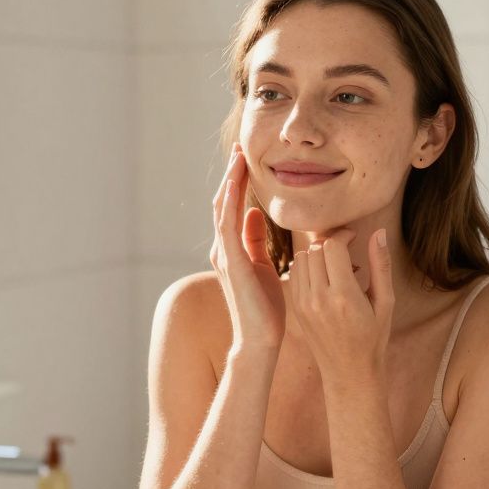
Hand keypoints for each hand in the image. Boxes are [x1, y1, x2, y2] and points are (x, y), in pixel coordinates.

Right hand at [210, 145, 285, 350]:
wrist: (260, 340)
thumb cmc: (266, 309)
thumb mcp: (264, 265)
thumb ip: (256, 240)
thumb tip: (256, 213)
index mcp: (231, 250)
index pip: (233, 208)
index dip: (238, 183)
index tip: (246, 159)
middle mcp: (222, 249)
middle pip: (224, 202)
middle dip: (231, 175)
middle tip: (240, 148)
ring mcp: (223, 255)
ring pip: (223, 208)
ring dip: (230, 181)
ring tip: (239, 157)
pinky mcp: (230, 261)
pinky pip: (227, 223)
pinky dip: (231, 200)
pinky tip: (237, 182)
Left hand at [289, 228, 394, 385]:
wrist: (349, 372)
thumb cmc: (373, 338)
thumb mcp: (385, 302)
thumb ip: (381, 265)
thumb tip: (379, 233)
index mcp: (343, 296)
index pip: (332, 247)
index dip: (344, 235)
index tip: (354, 237)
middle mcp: (319, 298)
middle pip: (315, 250)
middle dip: (331, 243)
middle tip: (346, 250)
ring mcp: (303, 304)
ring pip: (301, 259)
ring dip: (317, 254)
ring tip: (335, 265)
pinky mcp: (295, 308)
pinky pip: (294, 274)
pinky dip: (307, 268)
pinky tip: (323, 277)